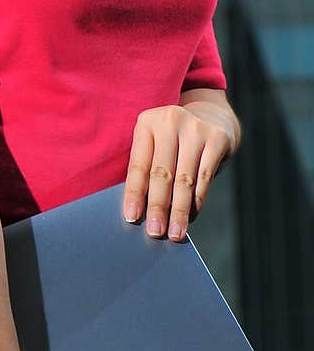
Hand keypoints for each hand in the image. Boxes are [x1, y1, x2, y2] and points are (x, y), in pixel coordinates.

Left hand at [122, 102, 237, 241]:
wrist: (211, 117)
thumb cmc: (174, 141)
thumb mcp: (155, 144)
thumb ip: (148, 170)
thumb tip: (140, 212)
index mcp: (147, 122)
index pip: (139, 165)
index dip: (135, 194)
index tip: (131, 218)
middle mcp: (170, 121)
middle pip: (162, 173)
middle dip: (158, 207)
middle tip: (155, 231)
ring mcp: (196, 129)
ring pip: (185, 179)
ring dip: (179, 210)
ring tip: (175, 232)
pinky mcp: (218, 138)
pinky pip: (205, 177)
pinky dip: (197, 201)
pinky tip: (191, 216)